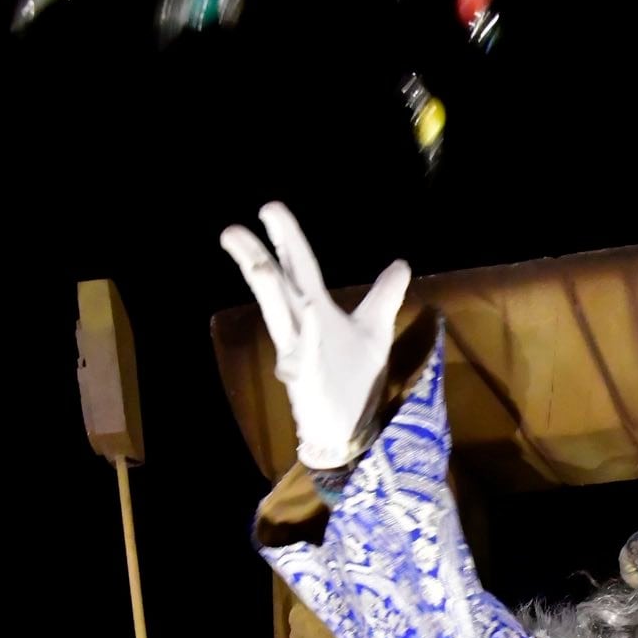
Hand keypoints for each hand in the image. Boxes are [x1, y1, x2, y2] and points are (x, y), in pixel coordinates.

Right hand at [220, 202, 411, 468]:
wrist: (346, 428)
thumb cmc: (354, 379)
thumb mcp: (376, 331)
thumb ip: (384, 296)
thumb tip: (401, 264)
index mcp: (316, 311)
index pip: (299, 267)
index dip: (287, 238)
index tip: (269, 209)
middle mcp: (301, 327)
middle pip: (276, 285)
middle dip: (258, 254)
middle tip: (236, 227)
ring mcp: (300, 354)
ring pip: (278, 315)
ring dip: (267, 286)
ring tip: (254, 260)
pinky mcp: (308, 382)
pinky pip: (302, 359)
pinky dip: (304, 342)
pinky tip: (306, 319)